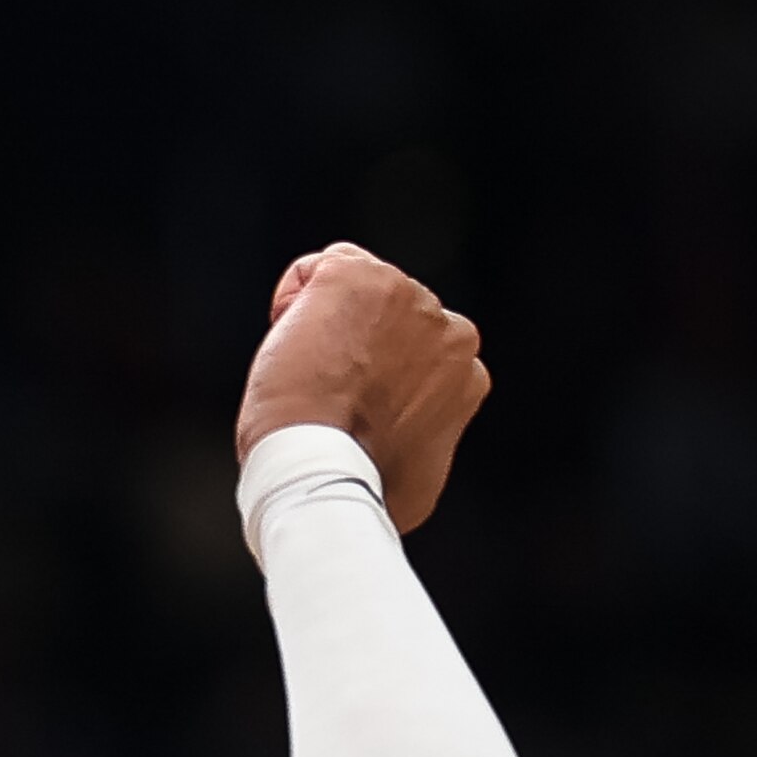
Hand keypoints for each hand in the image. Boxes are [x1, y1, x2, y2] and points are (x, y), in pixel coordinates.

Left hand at [231, 243, 487, 530]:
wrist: (322, 464)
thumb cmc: (361, 484)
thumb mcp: (419, 474)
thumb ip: (427, 437)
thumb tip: (410, 448)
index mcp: (466, 372)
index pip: (417, 350)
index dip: (376, 374)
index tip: (351, 403)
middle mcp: (447, 328)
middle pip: (389, 317)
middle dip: (357, 342)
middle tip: (326, 389)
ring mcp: (406, 296)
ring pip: (354, 291)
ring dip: (326, 322)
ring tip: (308, 372)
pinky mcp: (357, 275)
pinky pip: (314, 271)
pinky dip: (293, 300)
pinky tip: (290, 341)